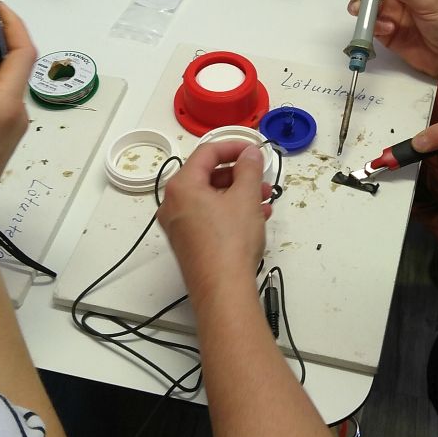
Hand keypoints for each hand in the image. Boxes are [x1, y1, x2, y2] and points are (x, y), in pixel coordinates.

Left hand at [157, 142, 274, 306]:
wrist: (223, 289)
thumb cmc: (230, 242)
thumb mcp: (246, 197)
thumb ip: (249, 168)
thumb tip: (250, 154)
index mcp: (181, 186)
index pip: (206, 153)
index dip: (233, 147)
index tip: (254, 150)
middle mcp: (173, 204)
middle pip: (207, 176)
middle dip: (238, 175)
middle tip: (260, 177)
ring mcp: (178, 226)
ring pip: (210, 198)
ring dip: (238, 194)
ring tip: (264, 200)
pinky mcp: (187, 243)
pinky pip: (208, 217)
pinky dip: (230, 211)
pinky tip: (255, 218)